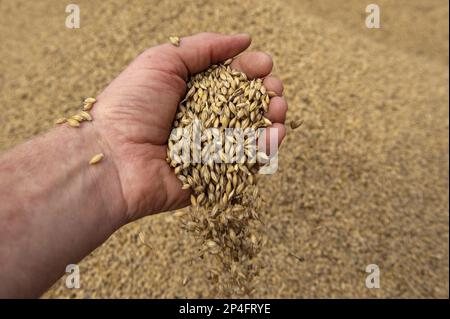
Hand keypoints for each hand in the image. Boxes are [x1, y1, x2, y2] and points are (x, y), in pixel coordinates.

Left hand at [91, 32, 287, 222]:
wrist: (111, 157)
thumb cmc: (130, 105)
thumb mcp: (162, 60)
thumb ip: (204, 46)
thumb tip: (244, 39)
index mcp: (189, 92)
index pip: (229, 79)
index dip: (250, 70)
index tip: (264, 64)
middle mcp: (201, 119)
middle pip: (244, 105)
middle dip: (265, 94)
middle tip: (274, 89)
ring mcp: (208, 148)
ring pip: (250, 133)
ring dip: (272, 118)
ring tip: (279, 108)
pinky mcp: (212, 175)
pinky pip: (244, 161)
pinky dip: (265, 148)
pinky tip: (276, 133)